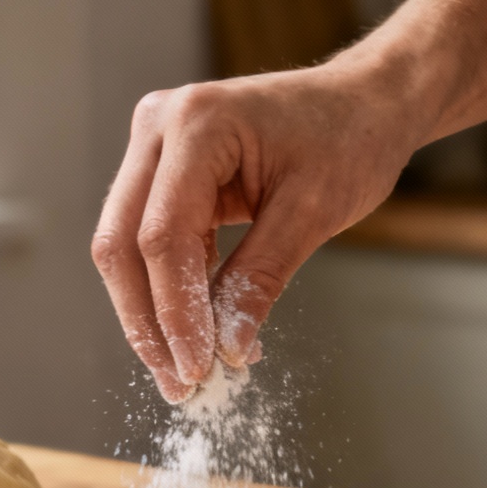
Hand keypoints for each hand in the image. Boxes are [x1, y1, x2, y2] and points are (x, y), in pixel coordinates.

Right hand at [90, 65, 421, 401]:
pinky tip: (202, 334)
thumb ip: (261, 278)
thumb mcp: (312, 213)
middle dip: (148, 323)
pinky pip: (152, 242)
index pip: (162, 236)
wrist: (364, 103)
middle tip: (180, 384)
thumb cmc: (349, 139)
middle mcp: (159, 126)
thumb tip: (226, 350)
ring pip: (125, 248)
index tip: (197, 368)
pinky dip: (174, 291)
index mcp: (196, 123)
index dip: (174, 311)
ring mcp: (155, 147)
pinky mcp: (165, 172)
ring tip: (189, 372)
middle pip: (122, 243)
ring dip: (153, 314)